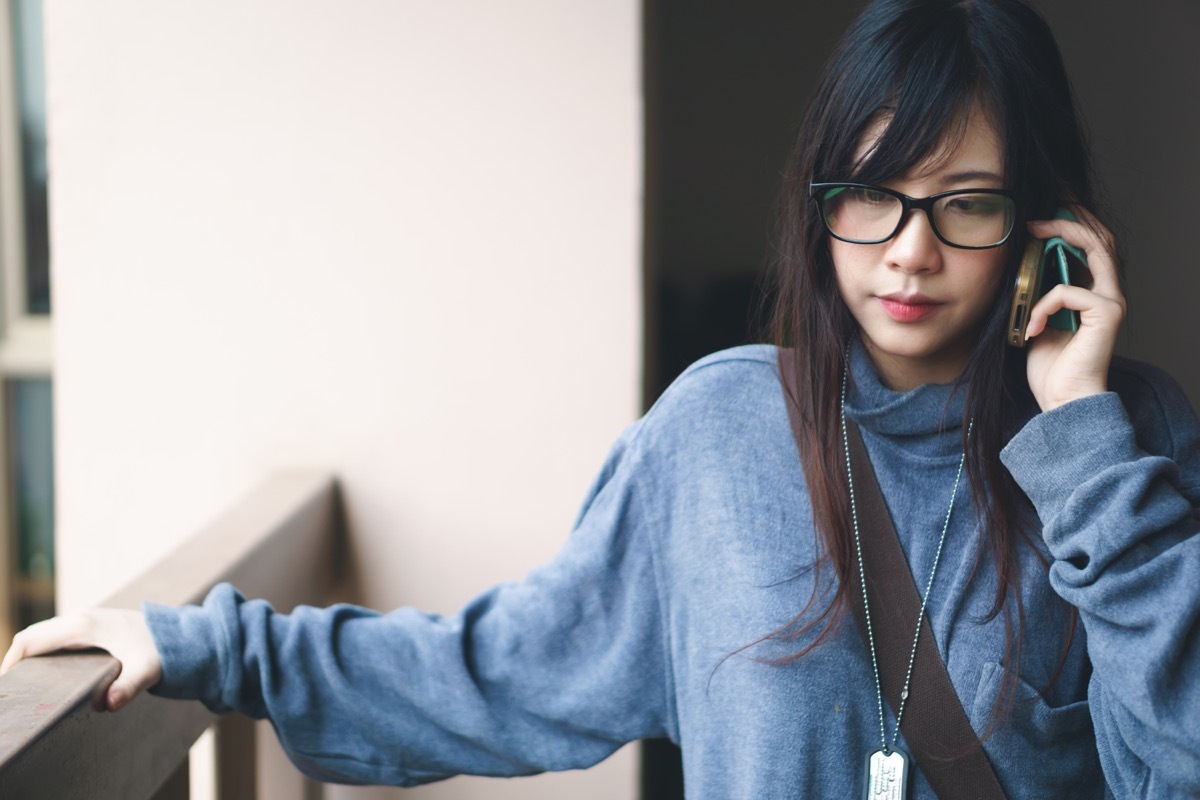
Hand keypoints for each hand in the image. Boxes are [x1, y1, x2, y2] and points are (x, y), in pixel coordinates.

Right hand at [1, 609, 161, 711]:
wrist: (183, 635)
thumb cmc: (164, 651)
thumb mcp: (147, 670)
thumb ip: (128, 688)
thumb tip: (109, 704)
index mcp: (84, 626)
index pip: (29, 641)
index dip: (9, 663)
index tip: (6, 689)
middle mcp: (80, 618)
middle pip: (31, 638)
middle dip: (15, 663)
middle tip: (13, 694)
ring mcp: (85, 620)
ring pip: (44, 637)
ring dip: (29, 658)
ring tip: (26, 689)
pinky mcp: (92, 626)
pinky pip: (57, 638)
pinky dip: (44, 654)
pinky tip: (48, 678)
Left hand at [1023, 207, 1125, 411]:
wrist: (1062, 401)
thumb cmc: (1050, 368)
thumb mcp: (1038, 320)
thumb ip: (1038, 293)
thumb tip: (1022, 262)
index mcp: (1094, 293)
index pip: (1092, 245)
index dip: (1072, 223)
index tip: (1041, 212)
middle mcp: (1109, 293)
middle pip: (1100, 237)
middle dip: (1070, 217)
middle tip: (1037, 212)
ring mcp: (1112, 301)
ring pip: (1094, 249)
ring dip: (1062, 234)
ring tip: (1033, 231)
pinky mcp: (1106, 313)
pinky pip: (1067, 290)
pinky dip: (1042, 304)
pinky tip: (1033, 328)